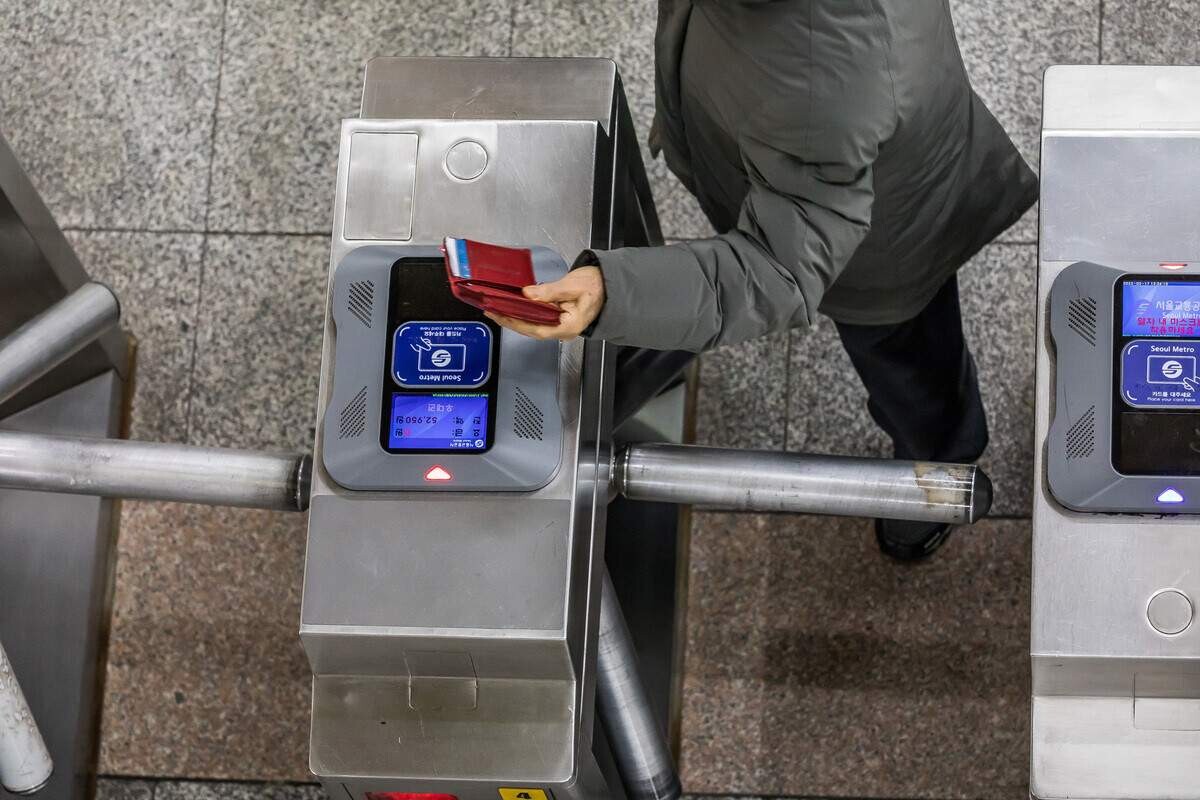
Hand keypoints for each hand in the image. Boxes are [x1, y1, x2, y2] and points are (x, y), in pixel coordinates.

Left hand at [484, 266, 605, 339]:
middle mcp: (563, 331)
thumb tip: (527, 294)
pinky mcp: (559, 320)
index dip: (515, 323)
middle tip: (491, 310)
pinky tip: (514, 307)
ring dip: (515, 318)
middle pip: (531, 330)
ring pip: (533, 325)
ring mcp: (561, 327)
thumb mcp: (573, 285)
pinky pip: (538, 320)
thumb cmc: (596, 285)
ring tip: (498, 308)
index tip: (499, 314)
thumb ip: (549, 291)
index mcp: (569, 326)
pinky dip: (524, 314)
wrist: (610, 285)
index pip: (536, 329)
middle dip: (510, 321)